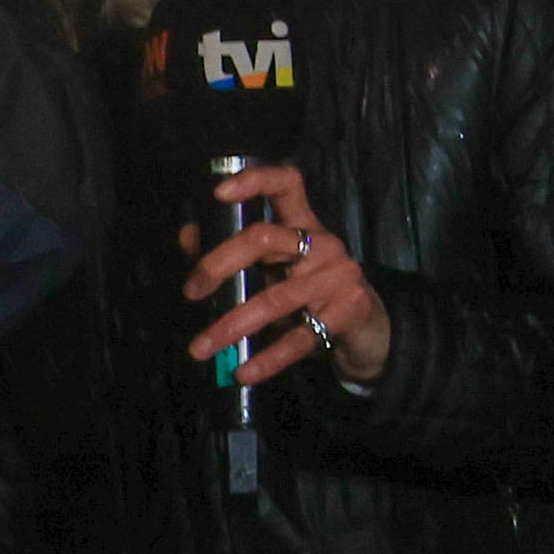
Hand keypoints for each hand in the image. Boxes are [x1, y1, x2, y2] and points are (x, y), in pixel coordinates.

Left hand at [180, 167, 389, 385]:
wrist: (365, 327)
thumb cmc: (309, 290)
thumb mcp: (275, 268)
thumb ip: (230, 250)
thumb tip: (188, 235)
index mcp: (304, 223)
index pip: (286, 184)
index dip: (254, 181)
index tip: (219, 194)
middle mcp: (323, 243)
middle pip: (265, 237)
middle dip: (219, 264)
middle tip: (191, 291)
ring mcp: (339, 276)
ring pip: (275, 297)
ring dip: (231, 325)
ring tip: (199, 348)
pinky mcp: (347, 311)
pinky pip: (299, 337)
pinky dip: (267, 358)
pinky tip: (242, 371)